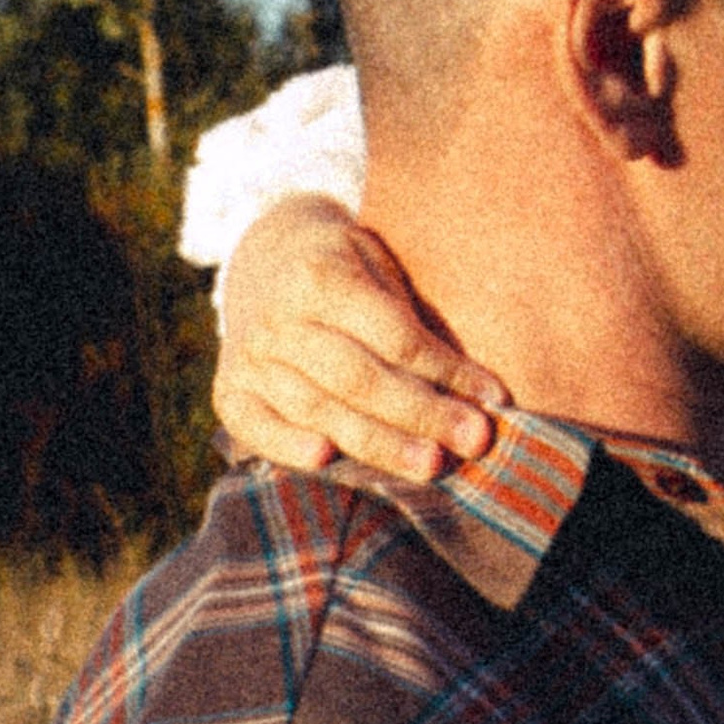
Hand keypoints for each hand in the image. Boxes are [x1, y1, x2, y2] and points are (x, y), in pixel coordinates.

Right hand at [215, 198, 505, 478]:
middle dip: (422, 414)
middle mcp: (278, 318)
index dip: (447, 371)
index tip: (494, 398)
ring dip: (377, 442)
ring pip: (317, 408)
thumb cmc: (348, 269)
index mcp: (321, 276)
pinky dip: (286, 444)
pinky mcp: (229, 389)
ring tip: (430, 465)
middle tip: (473, 440)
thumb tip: (475, 386)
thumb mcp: (379, 264)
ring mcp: (249, 356)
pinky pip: (254, 425)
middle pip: (360, 378)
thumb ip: (412, 314)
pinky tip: (325, 459)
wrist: (265, 258)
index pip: (394, 336)